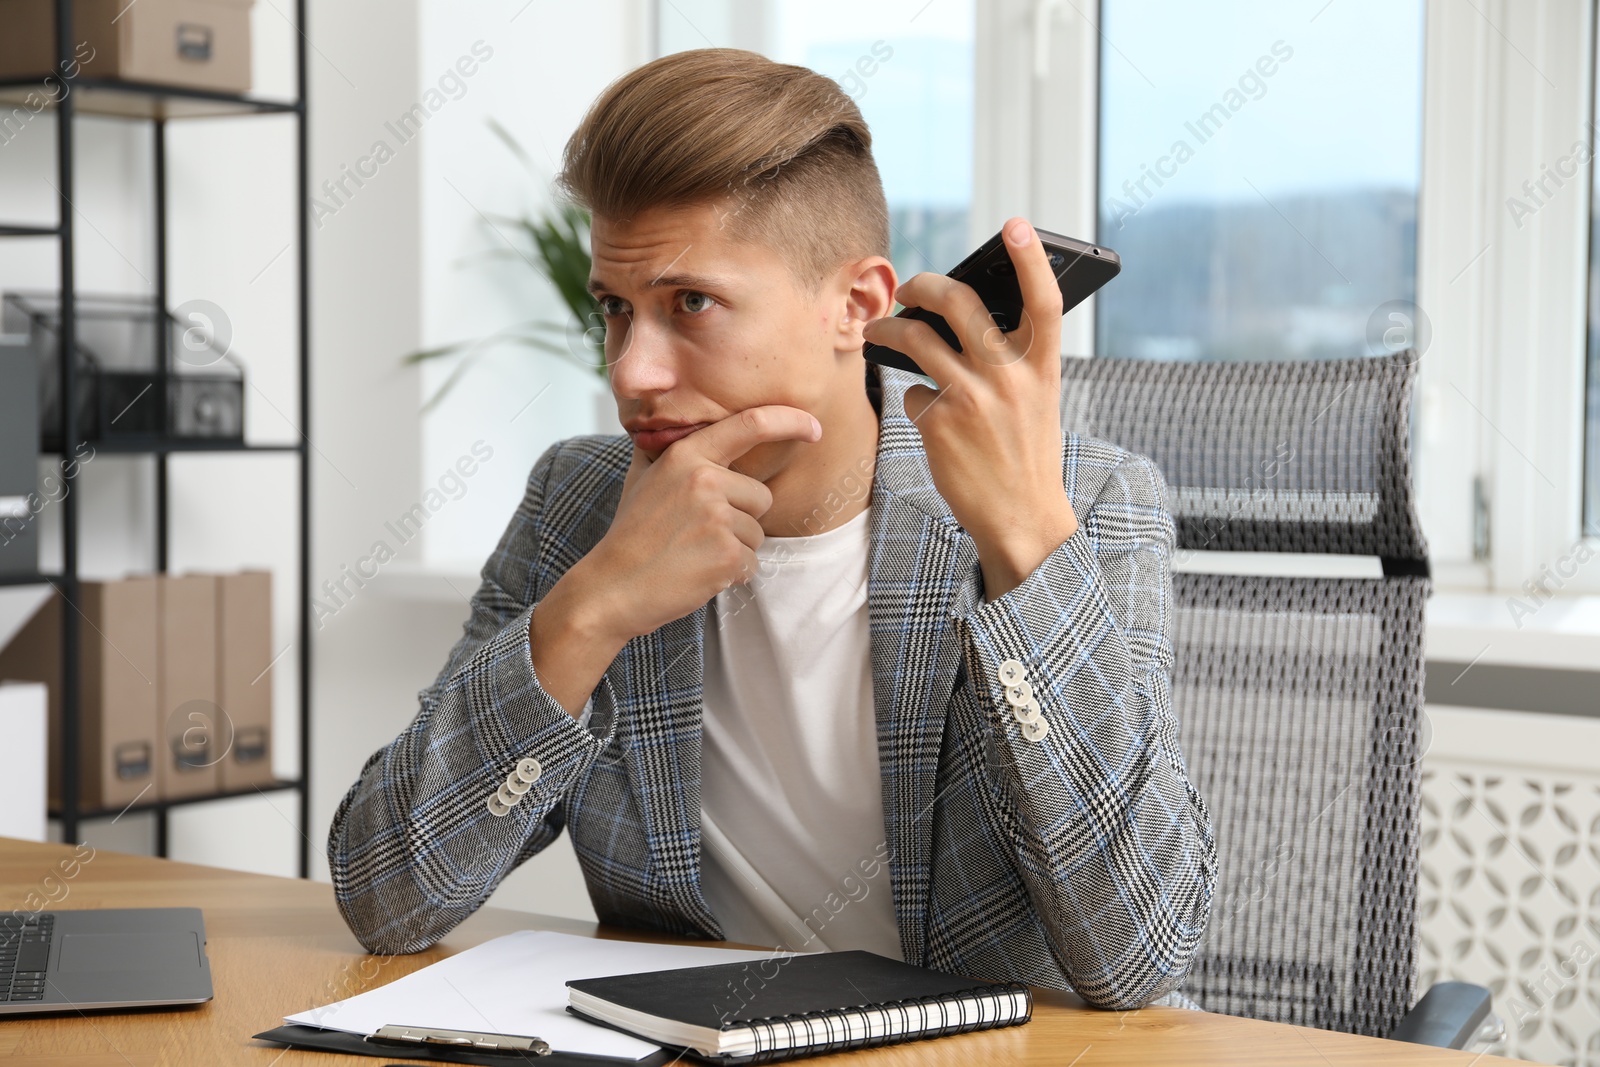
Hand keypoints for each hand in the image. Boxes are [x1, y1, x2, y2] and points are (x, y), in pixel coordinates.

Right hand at [579, 405, 822, 642]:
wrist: (612, 587)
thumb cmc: (630, 534)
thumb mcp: (642, 478)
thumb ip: (667, 450)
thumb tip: (673, 424)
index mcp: (686, 456)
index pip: (750, 426)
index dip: (789, 421)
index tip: (813, 427)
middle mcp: (704, 480)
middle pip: (761, 496)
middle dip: (741, 518)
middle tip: (698, 533)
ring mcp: (716, 518)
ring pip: (757, 533)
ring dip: (734, 548)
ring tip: (693, 553)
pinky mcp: (726, 554)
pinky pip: (751, 562)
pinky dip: (730, 573)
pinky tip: (698, 573)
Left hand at [861, 217, 1077, 597]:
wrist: (1021, 517)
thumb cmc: (1026, 451)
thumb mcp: (1036, 401)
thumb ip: (1010, 360)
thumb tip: (957, 320)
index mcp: (1042, 367)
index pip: (1043, 301)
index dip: (1030, 258)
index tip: (1016, 224)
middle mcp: (1009, 377)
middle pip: (958, 303)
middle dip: (923, 286)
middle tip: (908, 289)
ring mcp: (972, 398)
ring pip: (916, 339)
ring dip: (888, 331)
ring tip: (877, 333)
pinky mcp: (939, 423)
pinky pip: (913, 391)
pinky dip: (915, 397)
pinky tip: (928, 416)